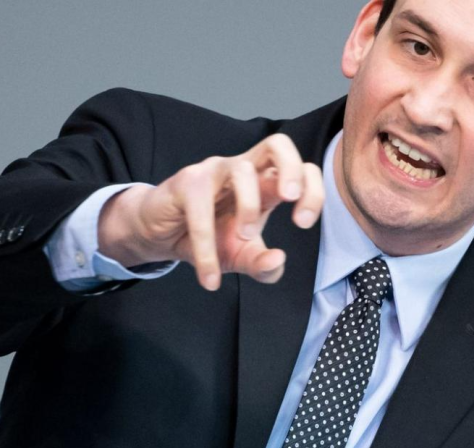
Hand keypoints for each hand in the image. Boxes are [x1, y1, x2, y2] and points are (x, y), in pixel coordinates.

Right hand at [98, 133, 323, 289]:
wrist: (161, 238)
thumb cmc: (207, 239)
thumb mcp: (240, 258)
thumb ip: (264, 266)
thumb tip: (279, 260)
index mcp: (264, 184)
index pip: (301, 169)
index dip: (312, 190)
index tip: (303, 222)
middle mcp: (243, 171)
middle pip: (278, 144)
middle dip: (292, 170)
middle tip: (290, 200)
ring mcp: (214, 172)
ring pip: (242, 170)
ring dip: (249, 208)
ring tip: (243, 237)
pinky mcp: (185, 182)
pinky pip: (200, 210)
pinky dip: (206, 248)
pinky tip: (209, 277)